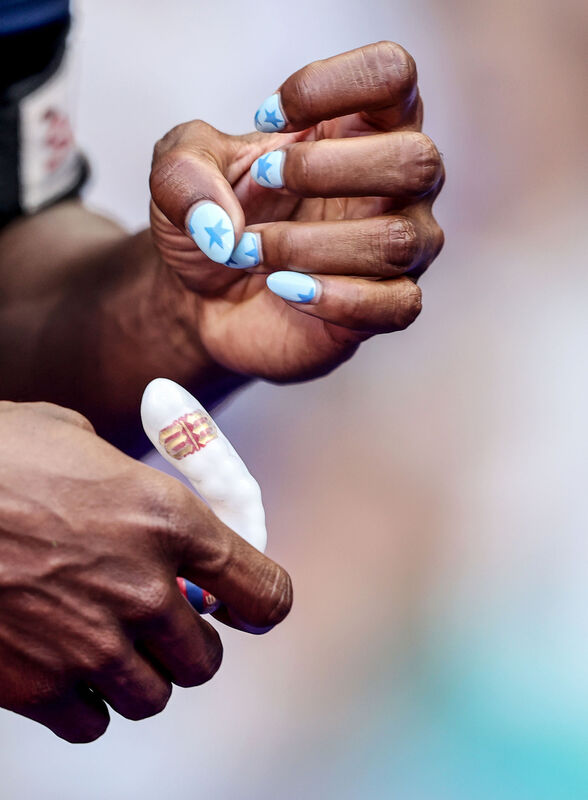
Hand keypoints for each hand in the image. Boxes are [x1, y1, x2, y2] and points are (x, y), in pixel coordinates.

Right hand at [0, 402, 290, 741]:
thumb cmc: (0, 454)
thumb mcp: (83, 442)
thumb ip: (133, 485)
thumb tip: (154, 511)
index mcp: (171, 521)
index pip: (264, 593)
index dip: (261, 605)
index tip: (244, 608)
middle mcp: (145, 589)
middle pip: (206, 660)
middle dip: (187, 643)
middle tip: (158, 621)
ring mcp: (93, 644)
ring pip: (154, 696)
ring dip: (140, 674)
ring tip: (109, 643)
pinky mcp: (37, 686)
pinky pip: (92, 721)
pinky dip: (86, 702)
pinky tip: (66, 664)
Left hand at [149, 41, 443, 381]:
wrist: (202, 298)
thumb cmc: (211, 219)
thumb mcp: (176, 175)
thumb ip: (184, 171)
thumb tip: (226, 225)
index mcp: (360, 128)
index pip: (392, 74)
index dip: (332, 86)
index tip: (269, 117)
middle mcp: (396, 185)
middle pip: (417, 160)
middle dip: (326, 171)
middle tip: (264, 181)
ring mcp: (398, 249)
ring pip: (396, 242)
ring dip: (307, 245)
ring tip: (249, 250)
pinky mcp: (385, 306)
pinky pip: (396, 305)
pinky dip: (334, 299)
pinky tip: (284, 290)